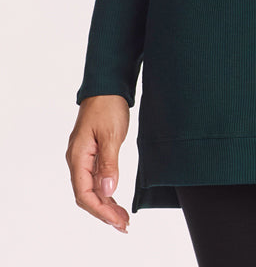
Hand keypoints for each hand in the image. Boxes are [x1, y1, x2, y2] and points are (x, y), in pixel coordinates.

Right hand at [66, 95, 130, 232]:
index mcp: (78, 156)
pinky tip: (115, 201)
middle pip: (87, 195)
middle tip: (123, 225)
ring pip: (92, 189)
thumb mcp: (111, 134)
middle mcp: (77, 160)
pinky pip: (96, 179)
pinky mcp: (92, 154)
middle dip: (104, 212)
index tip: (116, 220)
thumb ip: (108, 163)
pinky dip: (106, 192)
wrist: (107, 86)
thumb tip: (107, 191)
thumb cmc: (107, 105)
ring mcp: (84, 158)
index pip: (84, 193)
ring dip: (106, 205)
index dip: (100, 210)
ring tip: (122, 219)